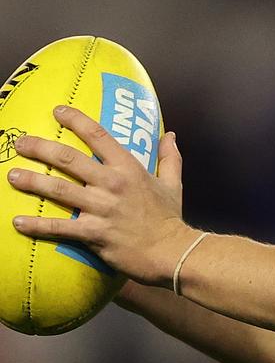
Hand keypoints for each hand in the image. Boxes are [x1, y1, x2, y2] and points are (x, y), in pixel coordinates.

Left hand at [9, 105, 198, 287]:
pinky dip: (36, 225)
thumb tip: (170, 134)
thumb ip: (170, 157)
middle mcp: (111, 184)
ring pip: (58, 190)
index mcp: (128, 168)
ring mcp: (100, 208)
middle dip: (41, 148)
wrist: (170, 251)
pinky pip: (59, 227)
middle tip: (21, 143)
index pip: (98, 136)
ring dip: (32, 182)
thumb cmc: (168, 218)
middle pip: (69, 160)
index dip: (76, 120)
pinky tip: (17, 222)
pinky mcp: (92, 233)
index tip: (58, 111)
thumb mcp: (172, 183)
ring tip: (12, 175)